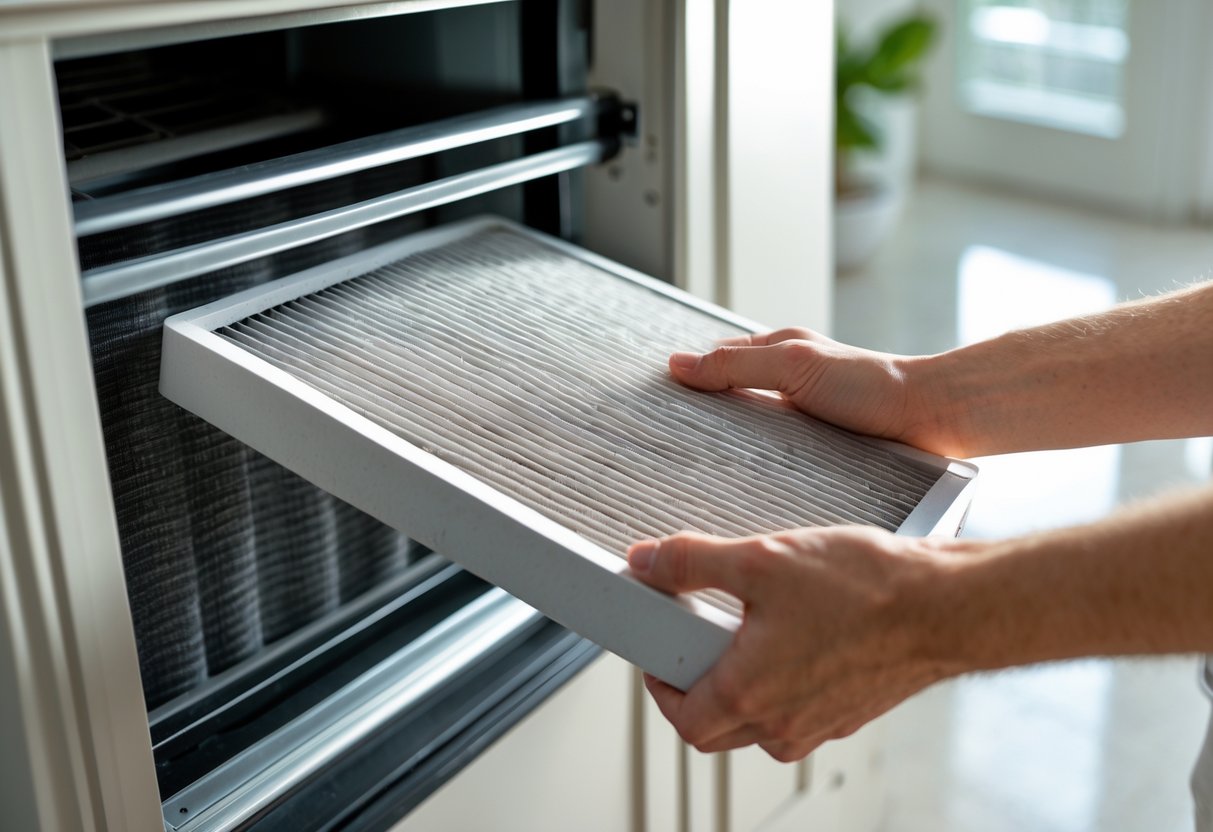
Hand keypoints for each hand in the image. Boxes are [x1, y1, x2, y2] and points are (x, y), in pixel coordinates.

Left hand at [627, 528, 959, 761]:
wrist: (949, 605)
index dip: (660, 687)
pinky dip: (786, 682)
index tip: (660, 655)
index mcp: (750, 695)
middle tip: (694, 646)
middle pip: (717, 731)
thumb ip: (693, 562)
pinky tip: (800, 632)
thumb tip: (649, 561)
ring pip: (761, 724)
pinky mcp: (854, 711)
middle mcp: (784, 723)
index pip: (683, 720)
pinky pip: (802, 710)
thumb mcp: (761, 559)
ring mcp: (823, 723)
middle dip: (696, 692)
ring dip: (743, 688)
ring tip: (749, 632)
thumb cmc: (868, 590)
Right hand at [670, 328, 953, 455]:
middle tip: (670, 441)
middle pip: (730, 393)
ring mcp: (804, 411)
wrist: (930, 419)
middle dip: (703, 413)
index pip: (716, 358)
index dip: (688, 376)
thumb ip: (736, 365)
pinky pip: (777, 449)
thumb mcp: (793, 368)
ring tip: (702, 468)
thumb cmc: (870, 388)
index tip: (656, 401)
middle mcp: (790, 378)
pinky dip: (758, 459)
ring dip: (731, 443)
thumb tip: (679, 364)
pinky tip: (749, 479)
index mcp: (778, 350)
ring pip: (752, 424)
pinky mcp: (820, 442)